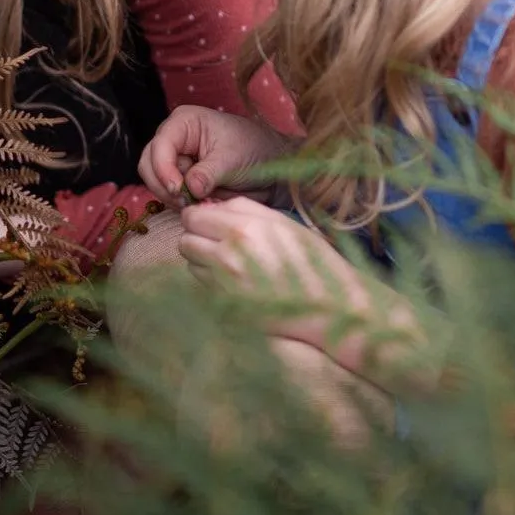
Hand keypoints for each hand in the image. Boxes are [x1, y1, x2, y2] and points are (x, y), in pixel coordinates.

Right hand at [139, 106, 287, 205]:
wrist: (270, 166)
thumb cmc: (253, 150)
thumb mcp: (232, 159)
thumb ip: (208, 173)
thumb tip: (190, 188)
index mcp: (184, 122)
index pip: (159, 146)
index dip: (163, 169)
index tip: (178, 189)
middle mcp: (174, 139)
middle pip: (149, 165)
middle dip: (165, 186)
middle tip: (187, 201)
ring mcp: (175, 160)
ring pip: (156, 183)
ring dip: (175, 197)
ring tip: (202, 201)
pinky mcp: (180, 180)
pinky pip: (170, 196)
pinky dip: (183, 203)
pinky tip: (202, 203)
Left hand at [178, 198, 419, 383]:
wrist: (329, 307)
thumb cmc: (310, 261)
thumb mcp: (281, 223)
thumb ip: (243, 210)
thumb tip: (210, 207)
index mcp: (244, 228)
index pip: (194, 216)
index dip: (199, 218)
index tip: (208, 222)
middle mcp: (229, 254)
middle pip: (185, 240)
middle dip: (196, 239)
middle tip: (215, 242)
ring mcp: (225, 284)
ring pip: (190, 264)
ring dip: (202, 261)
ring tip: (229, 262)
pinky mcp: (226, 307)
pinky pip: (202, 286)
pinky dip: (210, 281)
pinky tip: (234, 281)